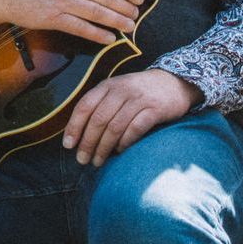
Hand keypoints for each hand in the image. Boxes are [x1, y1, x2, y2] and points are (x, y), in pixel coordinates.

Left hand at [63, 69, 200, 165]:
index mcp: (107, 86)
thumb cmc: (140, 92)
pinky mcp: (155, 109)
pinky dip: (125, 142)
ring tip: (98, 161)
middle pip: (98, 119)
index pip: (85, 106)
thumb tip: (80, 133)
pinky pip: (136, 128)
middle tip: (82, 159)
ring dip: (104, 147)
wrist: (174, 82)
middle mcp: (121, 90)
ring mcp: (138, 99)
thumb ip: (101, 105)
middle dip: (88, 142)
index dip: (74, 126)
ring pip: (115, 126)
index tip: (68, 145)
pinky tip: (120, 151)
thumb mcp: (117, 90)